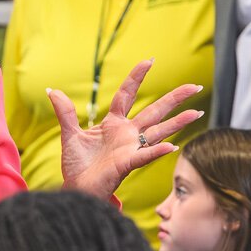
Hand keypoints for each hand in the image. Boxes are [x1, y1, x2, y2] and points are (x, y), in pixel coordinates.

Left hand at [48, 59, 203, 200]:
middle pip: (154, 111)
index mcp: (113, 124)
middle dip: (174, 99)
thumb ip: (65, 113)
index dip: (137, 78)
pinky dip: (156, 151)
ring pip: (158, 132)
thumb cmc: (77, 165)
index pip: (127, 95)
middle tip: (195, 86)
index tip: (149, 61)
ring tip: (198, 112)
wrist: (76, 189)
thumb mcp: (69, 135)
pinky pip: (144, 156)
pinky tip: (173, 146)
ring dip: (178, 123)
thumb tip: (52, 90)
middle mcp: (126, 134)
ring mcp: (130, 148)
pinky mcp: (126, 164)